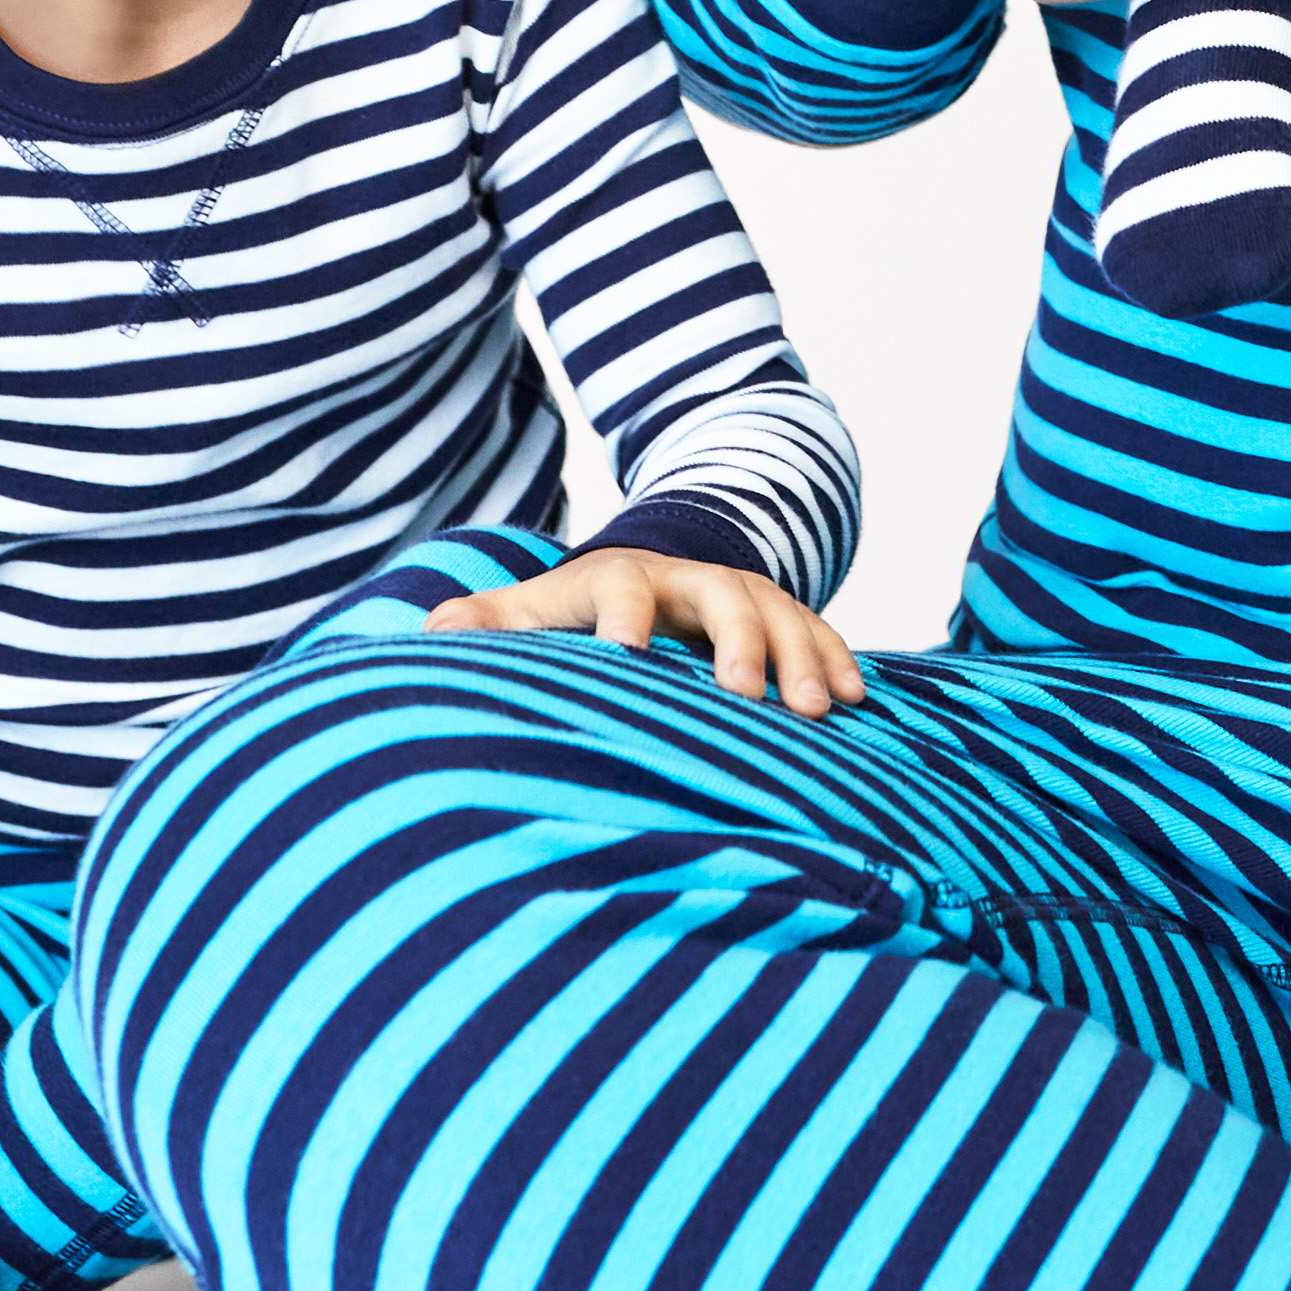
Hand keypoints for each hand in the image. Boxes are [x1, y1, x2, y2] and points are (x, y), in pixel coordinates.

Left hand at [422, 549, 867, 711]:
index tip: (627, 655)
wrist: (638, 582)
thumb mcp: (527, 615)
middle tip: (744, 693)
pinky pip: (816, 630)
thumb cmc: (570, 620)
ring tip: (817, 712)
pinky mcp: (776, 618)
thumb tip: (432, 631)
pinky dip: (837, 660)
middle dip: (736, 639)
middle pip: (718, 593)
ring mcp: (737, 595)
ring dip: (800, 656)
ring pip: (780, 610)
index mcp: (614, 578)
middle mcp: (683, 579)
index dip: (622, 614)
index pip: (618, 584)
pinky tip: (857, 700)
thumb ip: (485, 624)